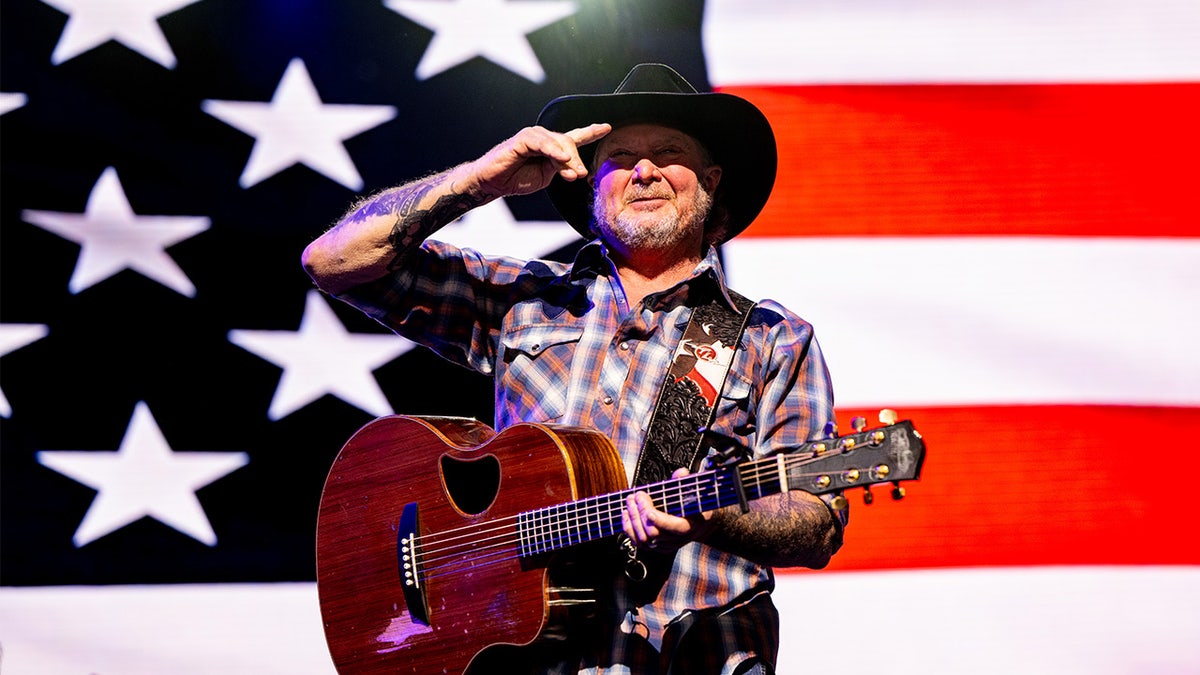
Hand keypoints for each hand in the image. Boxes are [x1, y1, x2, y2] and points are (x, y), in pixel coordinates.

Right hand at [466, 123, 610, 198]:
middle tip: (580, 176)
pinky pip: (542, 143)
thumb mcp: (545, 176)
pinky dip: (553, 150)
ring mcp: (533, 136)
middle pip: (569, 143)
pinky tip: (561, 158)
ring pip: (558, 143)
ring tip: (572, 174)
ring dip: (567, 160)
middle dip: (577, 160)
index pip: (574, 137)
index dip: (591, 132)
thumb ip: (560, 169)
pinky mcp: (522, 139)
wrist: (493, 182)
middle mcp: (544, 138)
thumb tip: (576, 169)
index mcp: (551, 147)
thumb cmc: (516, 178)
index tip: (606, 128)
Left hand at [621, 468, 713, 552]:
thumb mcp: (694, 493)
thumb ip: (685, 483)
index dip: (660, 520)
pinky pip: (638, 543)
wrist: (699, 523)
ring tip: (630, 501)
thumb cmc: (695, 506)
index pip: (674, 528)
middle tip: (637, 495)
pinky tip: (626, 514)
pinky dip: (629, 529)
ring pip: (644, 539)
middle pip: (654, 533)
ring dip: (633, 519)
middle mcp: (677, 539)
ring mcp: (665, 545)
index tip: (649, 509)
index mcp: (689, 526)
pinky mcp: (655, 547)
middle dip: (642, 513)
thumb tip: (681, 473)